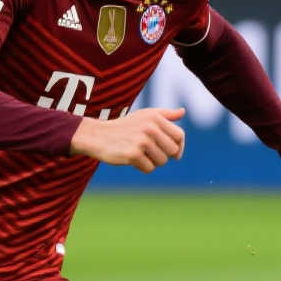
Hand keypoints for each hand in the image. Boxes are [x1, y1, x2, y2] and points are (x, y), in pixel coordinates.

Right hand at [70, 107, 185, 172]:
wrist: (98, 135)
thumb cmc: (124, 127)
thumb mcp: (144, 115)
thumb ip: (165, 114)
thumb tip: (183, 112)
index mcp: (155, 117)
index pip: (179, 136)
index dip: (179, 147)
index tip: (175, 154)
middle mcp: (150, 127)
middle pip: (172, 151)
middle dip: (163, 155)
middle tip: (149, 152)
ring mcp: (142, 141)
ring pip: (162, 161)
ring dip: (152, 162)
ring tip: (139, 154)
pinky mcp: (133, 154)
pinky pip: (149, 168)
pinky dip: (142, 167)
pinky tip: (131, 159)